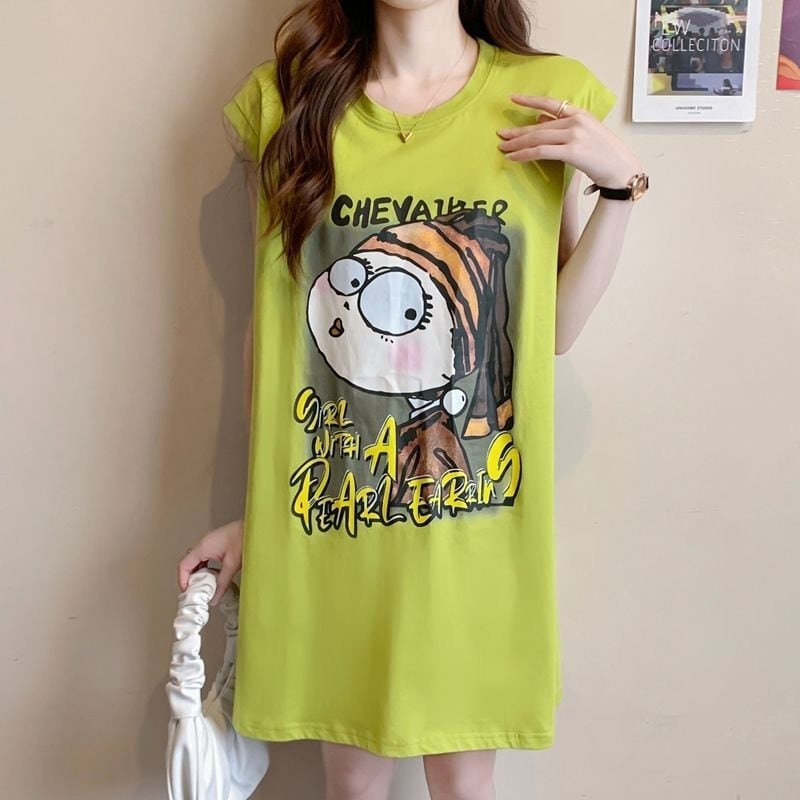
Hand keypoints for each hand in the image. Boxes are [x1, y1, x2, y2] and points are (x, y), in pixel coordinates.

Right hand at [177, 518, 243, 605]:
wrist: (256, 528)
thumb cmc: (245, 540)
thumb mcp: (232, 565)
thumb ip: (222, 583)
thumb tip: (214, 598)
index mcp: (203, 547)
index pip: (184, 565)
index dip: (182, 580)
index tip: (187, 592)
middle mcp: (204, 544)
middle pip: (188, 564)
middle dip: (190, 579)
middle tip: (196, 592)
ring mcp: (209, 543)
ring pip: (196, 561)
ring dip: (198, 574)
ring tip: (204, 586)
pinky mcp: (216, 543)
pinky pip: (204, 558)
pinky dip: (205, 568)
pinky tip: (213, 576)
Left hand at [496, 94, 642, 188]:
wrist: (621, 169)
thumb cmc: (604, 155)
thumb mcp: (586, 134)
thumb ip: (563, 126)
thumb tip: (539, 120)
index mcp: (580, 114)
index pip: (551, 103)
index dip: (531, 100)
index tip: (513, 98)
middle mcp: (576, 121)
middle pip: (539, 125)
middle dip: (518, 131)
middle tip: (501, 134)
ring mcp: (574, 135)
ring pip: (538, 138)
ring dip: (517, 144)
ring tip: (503, 147)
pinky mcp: (571, 151)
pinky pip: (541, 152)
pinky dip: (524, 155)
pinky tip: (513, 158)